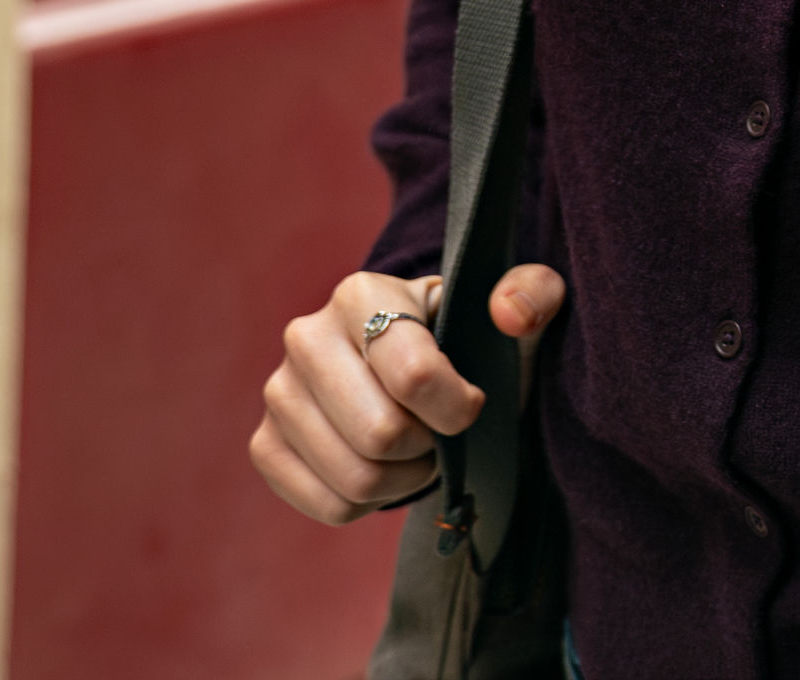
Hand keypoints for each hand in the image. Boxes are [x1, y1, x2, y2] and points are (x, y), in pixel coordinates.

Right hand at [249, 264, 568, 524]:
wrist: (415, 368)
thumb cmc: (468, 337)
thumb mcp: (512, 306)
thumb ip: (533, 293)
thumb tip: (509, 314)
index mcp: (362, 294)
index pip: (413, 375)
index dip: (457, 407)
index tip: (472, 403)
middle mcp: (306, 338)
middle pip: (381, 434)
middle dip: (428, 446)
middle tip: (442, 432)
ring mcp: (280, 394)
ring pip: (355, 476)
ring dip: (404, 478)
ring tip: (417, 448)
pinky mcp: (267, 446)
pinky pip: (328, 505)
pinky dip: (370, 502)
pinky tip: (384, 468)